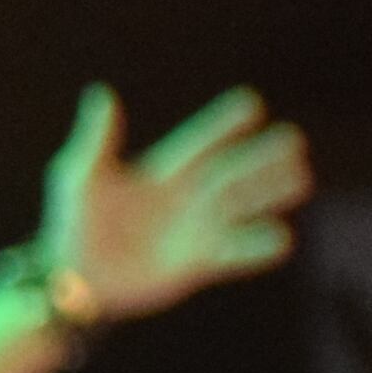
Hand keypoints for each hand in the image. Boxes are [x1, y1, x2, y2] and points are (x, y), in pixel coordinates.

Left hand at [43, 84, 311, 322]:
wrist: (72, 281)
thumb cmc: (70, 225)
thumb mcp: (78, 178)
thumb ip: (95, 138)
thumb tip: (101, 92)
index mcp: (161, 173)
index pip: (199, 142)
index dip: (222, 124)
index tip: (250, 104)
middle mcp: (186, 198)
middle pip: (232, 171)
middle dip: (262, 156)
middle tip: (293, 140)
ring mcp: (195, 230)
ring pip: (244, 206)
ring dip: (271, 193)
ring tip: (301, 179)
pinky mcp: (198, 262)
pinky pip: (237, 253)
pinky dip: (259, 246)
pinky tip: (281, 237)